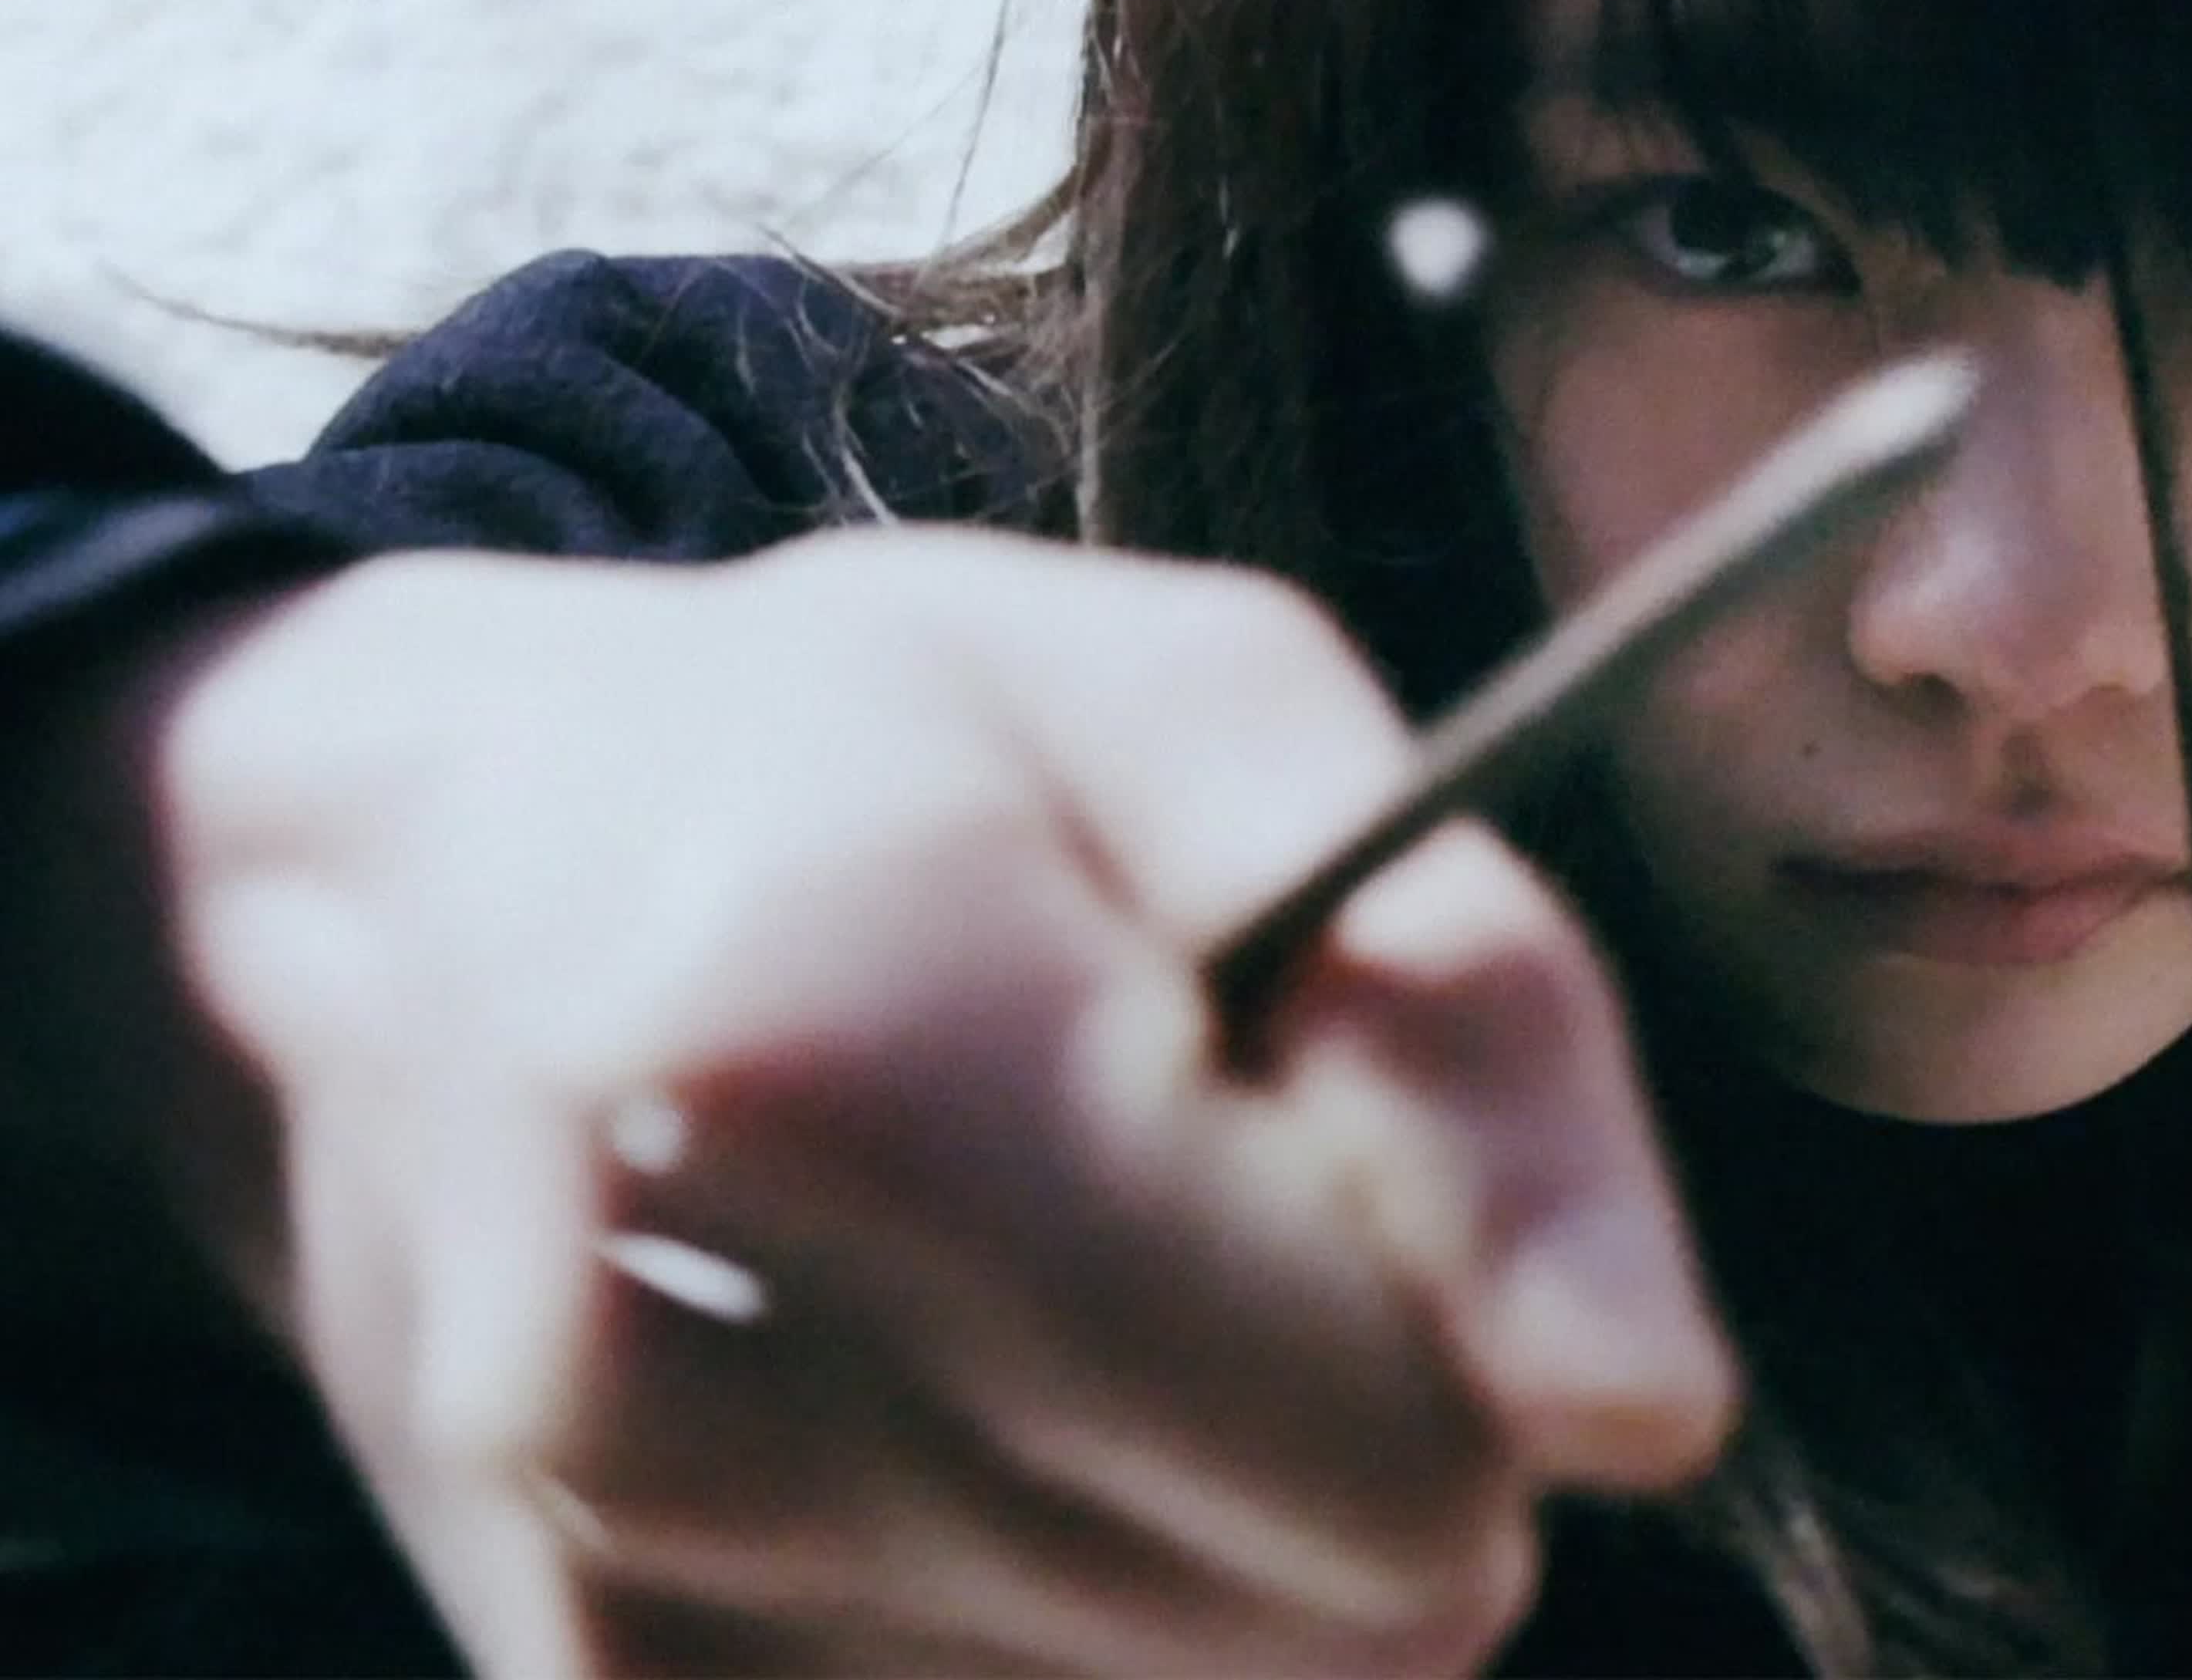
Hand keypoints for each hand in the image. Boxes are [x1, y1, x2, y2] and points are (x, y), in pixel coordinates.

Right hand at [145, 529, 1737, 1673]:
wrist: (434, 881)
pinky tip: (971, 1386)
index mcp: (837, 1038)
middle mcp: (653, 1373)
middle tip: (1198, 1172)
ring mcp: (593, 1590)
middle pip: (1337, 1600)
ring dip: (1228, 1494)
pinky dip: (1087, 1585)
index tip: (1348, 1117)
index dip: (1475, 1289)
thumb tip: (1650, 1416)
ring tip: (1064, 1257)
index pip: (1390, 1427)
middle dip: (1374, 1399)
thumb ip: (1471, 1021)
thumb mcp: (1209, 708)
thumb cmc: (862, 745)